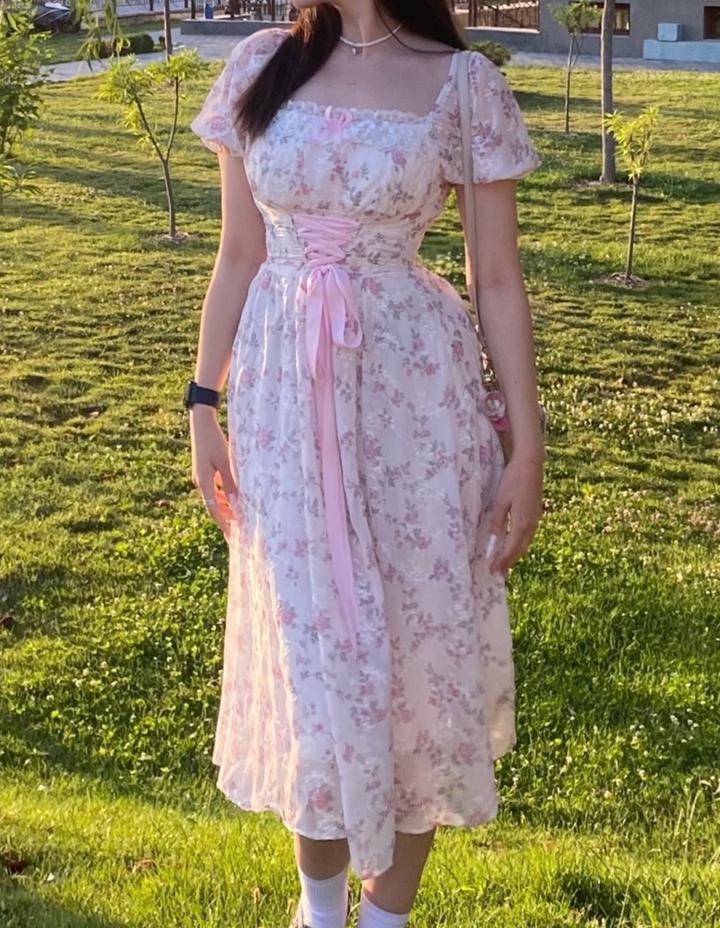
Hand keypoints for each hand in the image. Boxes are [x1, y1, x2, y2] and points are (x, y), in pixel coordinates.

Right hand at [189, 406, 239, 543]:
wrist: (201, 422)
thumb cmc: (213, 440)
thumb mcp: (226, 462)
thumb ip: (230, 483)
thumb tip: (236, 502)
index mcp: (204, 483)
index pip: (213, 510)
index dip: (223, 524)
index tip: (232, 535)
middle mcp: (200, 482)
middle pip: (213, 506)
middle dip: (225, 517)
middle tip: (239, 527)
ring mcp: (200, 476)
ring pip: (213, 497)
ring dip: (225, 506)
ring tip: (238, 514)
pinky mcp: (203, 469)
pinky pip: (213, 487)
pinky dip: (222, 494)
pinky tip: (232, 495)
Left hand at [485, 450, 544, 575]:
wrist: (531, 464)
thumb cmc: (513, 479)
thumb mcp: (500, 500)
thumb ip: (499, 521)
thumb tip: (496, 537)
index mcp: (522, 523)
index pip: (510, 548)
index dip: (501, 561)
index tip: (493, 571)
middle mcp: (532, 524)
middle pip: (520, 549)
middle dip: (509, 561)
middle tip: (498, 572)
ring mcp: (536, 519)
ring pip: (525, 543)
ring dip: (515, 554)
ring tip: (505, 562)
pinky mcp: (536, 513)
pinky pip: (528, 535)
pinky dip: (520, 543)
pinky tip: (514, 544)